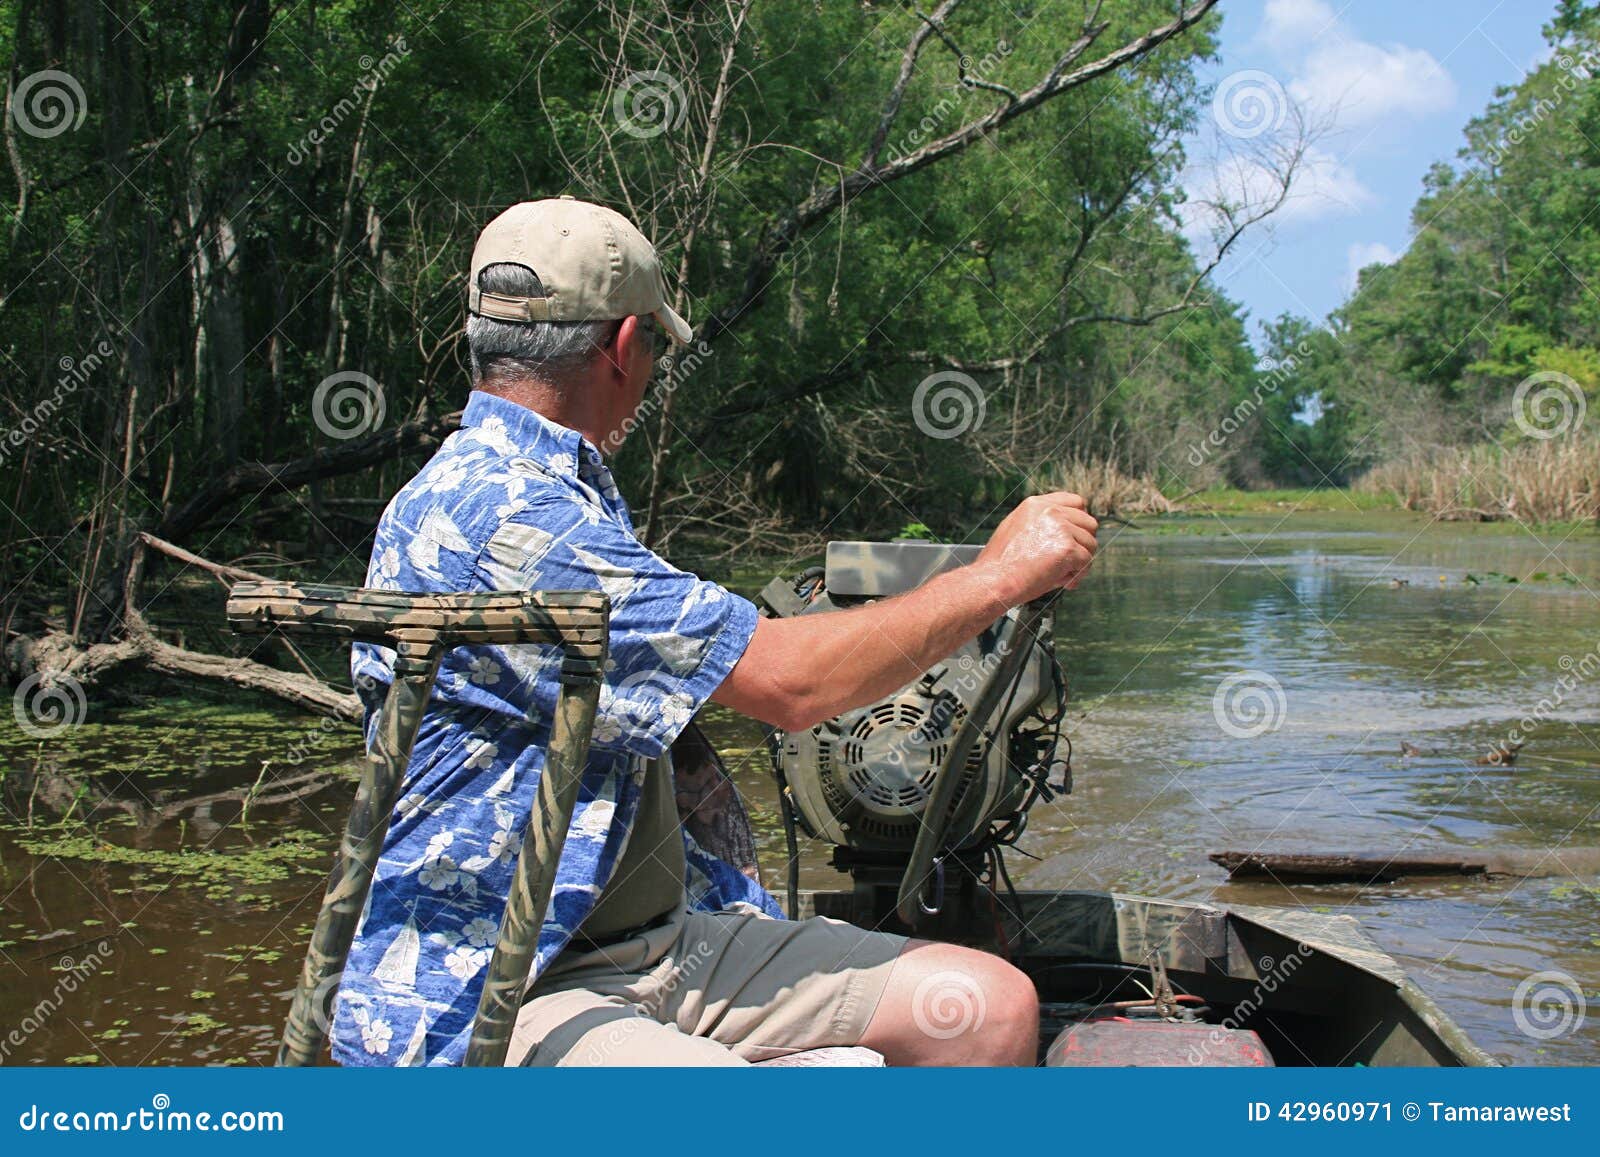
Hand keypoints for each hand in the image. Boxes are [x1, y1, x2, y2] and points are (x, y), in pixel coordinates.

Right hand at [975, 492, 1098, 603]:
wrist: (993, 581)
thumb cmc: (1000, 564)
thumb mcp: (1014, 530)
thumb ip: (1038, 524)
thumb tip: (1063, 532)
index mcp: (1036, 504)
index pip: (1075, 501)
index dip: (1079, 521)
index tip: (1075, 537)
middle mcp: (1050, 511)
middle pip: (1089, 522)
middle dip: (1083, 543)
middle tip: (1071, 561)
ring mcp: (1060, 528)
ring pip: (1091, 543)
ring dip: (1081, 561)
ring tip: (1063, 575)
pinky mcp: (1067, 548)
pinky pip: (1087, 562)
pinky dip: (1078, 575)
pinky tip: (1064, 582)